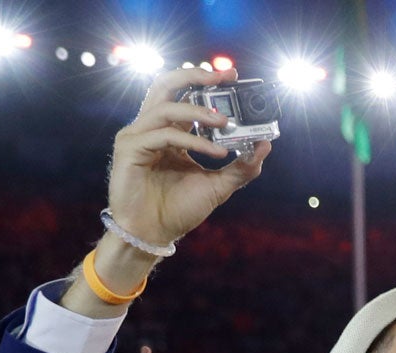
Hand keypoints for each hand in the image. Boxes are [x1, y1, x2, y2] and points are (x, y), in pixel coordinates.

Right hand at [105, 68, 269, 255]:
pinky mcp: (129, 149)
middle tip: (223, 78)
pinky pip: (164, 135)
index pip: (184, 95)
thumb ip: (242, 167)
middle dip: (195, 77)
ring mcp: (137, 136)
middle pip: (166, 86)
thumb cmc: (179, 210)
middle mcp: (151, 129)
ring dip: (199, 113)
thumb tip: (266, 145)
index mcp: (169, 132)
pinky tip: (216, 152)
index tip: (231, 76)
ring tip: (225, 123)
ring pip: (166, 108)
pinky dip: (193, 141)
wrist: (154, 234)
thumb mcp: (219, 186)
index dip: (204, 82)